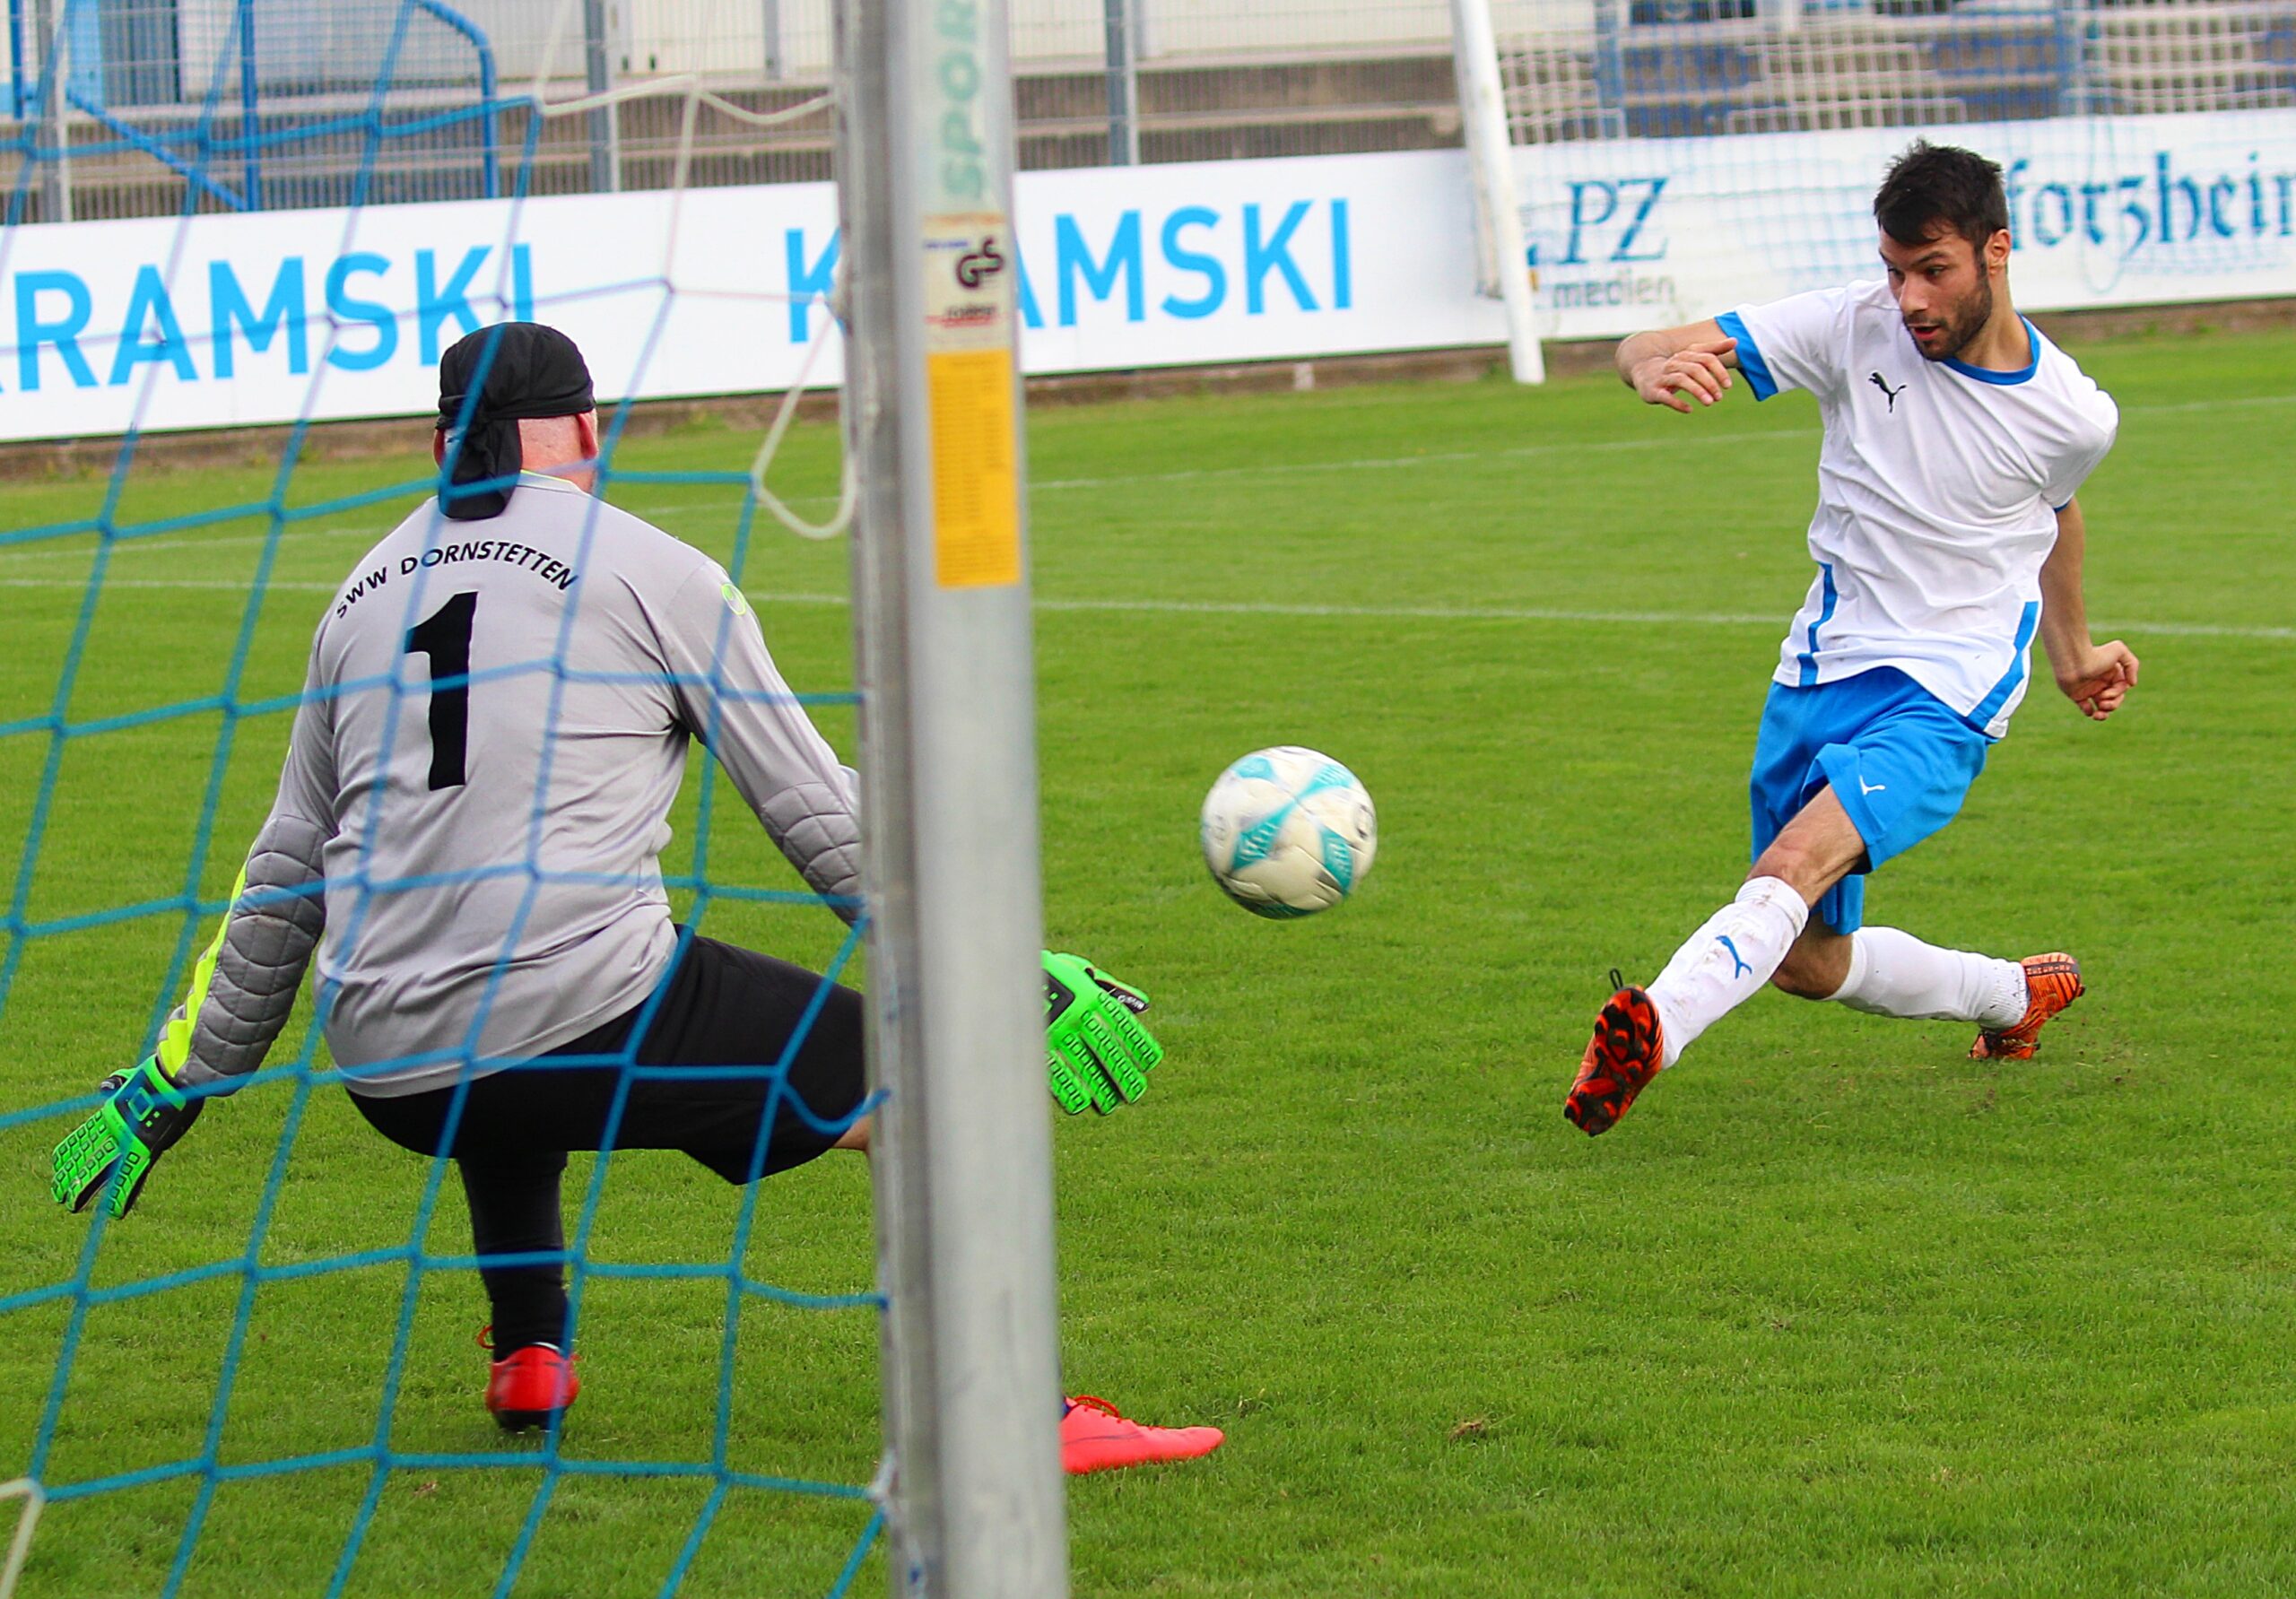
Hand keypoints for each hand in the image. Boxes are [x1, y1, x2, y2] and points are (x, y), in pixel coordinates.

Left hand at [52, 1056, 203, 1217]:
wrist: (175, 1073)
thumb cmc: (164, 1074)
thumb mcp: (134, 1079)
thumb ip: (119, 1084)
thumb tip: (106, 1086)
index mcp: (113, 1113)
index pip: (85, 1137)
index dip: (69, 1152)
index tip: (57, 1164)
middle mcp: (115, 1130)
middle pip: (87, 1157)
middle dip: (72, 1177)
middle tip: (59, 1195)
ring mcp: (128, 1140)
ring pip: (100, 1170)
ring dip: (85, 1190)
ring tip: (71, 1206)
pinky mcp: (146, 1148)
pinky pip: (133, 1176)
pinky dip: (125, 1195)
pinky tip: (116, 1211)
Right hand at [1043, 952, 1163, 1115]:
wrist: (1001, 974)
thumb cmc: (1048, 974)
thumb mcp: (1079, 972)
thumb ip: (1111, 988)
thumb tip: (1144, 1004)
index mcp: (1089, 995)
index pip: (1122, 1025)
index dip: (1139, 1045)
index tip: (1149, 1063)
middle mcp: (1075, 1015)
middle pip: (1107, 1051)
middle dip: (1124, 1076)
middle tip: (1134, 1093)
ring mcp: (1054, 1033)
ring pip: (1085, 1069)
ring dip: (1101, 1090)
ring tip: (1109, 1104)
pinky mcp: (1034, 1047)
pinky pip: (1057, 1075)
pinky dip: (1071, 1092)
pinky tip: (1081, 1104)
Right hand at [1632, 337, 1736, 412]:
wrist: (1642, 370)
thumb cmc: (1675, 365)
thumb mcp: (1693, 356)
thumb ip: (1714, 349)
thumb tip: (1736, 341)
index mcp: (1686, 355)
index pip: (1706, 358)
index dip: (1719, 371)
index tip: (1728, 385)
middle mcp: (1674, 364)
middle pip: (1695, 369)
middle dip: (1709, 383)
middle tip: (1719, 397)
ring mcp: (1663, 377)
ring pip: (1681, 380)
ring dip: (1697, 391)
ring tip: (1709, 403)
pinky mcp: (1653, 391)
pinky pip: (1665, 396)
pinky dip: (1678, 403)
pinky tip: (1689, 410)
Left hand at [2055, 640, 2139, 720]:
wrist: (2072, 660)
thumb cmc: (2095, 655)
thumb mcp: (2120, 651)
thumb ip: (2132, 665)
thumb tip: (2132, 684)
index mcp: (2113, 675)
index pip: (2121, 689)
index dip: (2117, 694)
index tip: (2106, 693)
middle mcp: (2102, 683)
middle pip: (2114, 700)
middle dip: (2112, 705)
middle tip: (2102, 703)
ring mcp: (2090, 689)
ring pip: (2102, 707)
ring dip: (2103, 714)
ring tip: (2098, 715)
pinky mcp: (2077, 695)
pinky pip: (2086, 708)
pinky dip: (2089, 712)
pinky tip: (2088, 709)